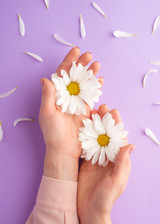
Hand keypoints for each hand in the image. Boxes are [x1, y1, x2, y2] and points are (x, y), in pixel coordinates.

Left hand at [39, 47, 102, 180]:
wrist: (65, 150)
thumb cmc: (53, 133)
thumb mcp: (47, 113)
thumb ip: (48, 96)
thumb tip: (45, 79)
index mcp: (56, 96)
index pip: (62, 75)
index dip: (68, 62)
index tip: (76, 51)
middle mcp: (66, 97)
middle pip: (75, 77)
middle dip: (82, 65)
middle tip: (89, 56)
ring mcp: (77, 103)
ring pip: (84, 84)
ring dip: (91, 74)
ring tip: (97, 65)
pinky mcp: (86, 110)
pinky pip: (91, 96)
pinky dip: (96, 88)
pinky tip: (100, 80)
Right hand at [77, 104, 134, 223]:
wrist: (89, 211)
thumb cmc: (105, 199)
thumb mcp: (116, 182)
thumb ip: (122, 164)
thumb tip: (130, 145)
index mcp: (118, 161)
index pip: (119, 139)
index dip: (116, 125)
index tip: (113, 111)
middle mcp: (109, 158)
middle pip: (108, 135)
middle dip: (105, 121)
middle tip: (101, 107)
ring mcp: (97, 159)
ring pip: (97, 138)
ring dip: (95, 125)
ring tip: (91, 113)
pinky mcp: (87, 162)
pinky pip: (87, 145)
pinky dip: (85, 135)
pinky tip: (82, 126)